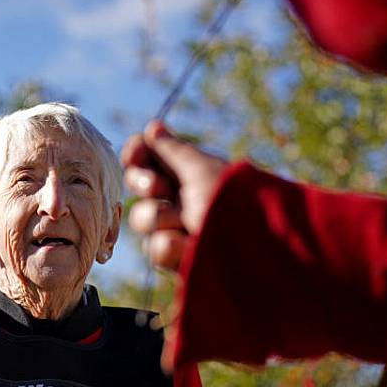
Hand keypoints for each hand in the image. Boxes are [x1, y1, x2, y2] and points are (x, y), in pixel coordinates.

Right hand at [121, 121, 226, 270]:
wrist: (250, 250)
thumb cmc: (228, 203)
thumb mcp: (200, 170)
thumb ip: (172, 150)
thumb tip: (153, 127)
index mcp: (189, 171)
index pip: (148, 158)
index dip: (136, 154)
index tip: (135, 154)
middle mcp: (181, 197)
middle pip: (137, 186)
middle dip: (145, 184)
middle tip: (160, 188)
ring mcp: (177, 229)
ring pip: (142, 218)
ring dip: (161, 217)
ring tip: (187, 223)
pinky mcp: (176, 259)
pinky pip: (156, 248)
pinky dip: (171, 245)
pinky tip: (190, 247)